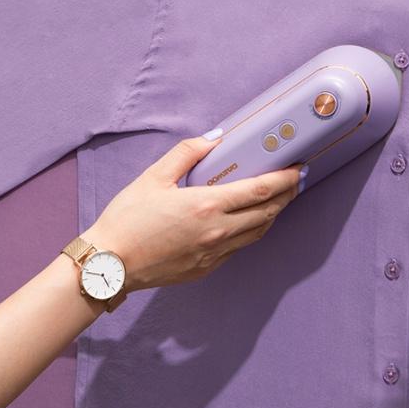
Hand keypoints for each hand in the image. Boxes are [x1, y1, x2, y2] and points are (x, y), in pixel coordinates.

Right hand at [80, 132, 302, 291]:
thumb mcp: (153, 177)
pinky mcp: (206, 268)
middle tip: (295, 181)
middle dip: (287, 195)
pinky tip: (246, 222)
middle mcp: (218, 231)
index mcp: (207, 205)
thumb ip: (186, 153)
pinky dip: (250, 232)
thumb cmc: (128, 219)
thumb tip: (213, 139)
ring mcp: (214, 253)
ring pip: (257, 233)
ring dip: (272, 214)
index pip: (261, 190)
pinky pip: (238, 248)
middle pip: (268, 212)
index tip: (298, 168)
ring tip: (278, 200)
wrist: (109, 264)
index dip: (286, 178)